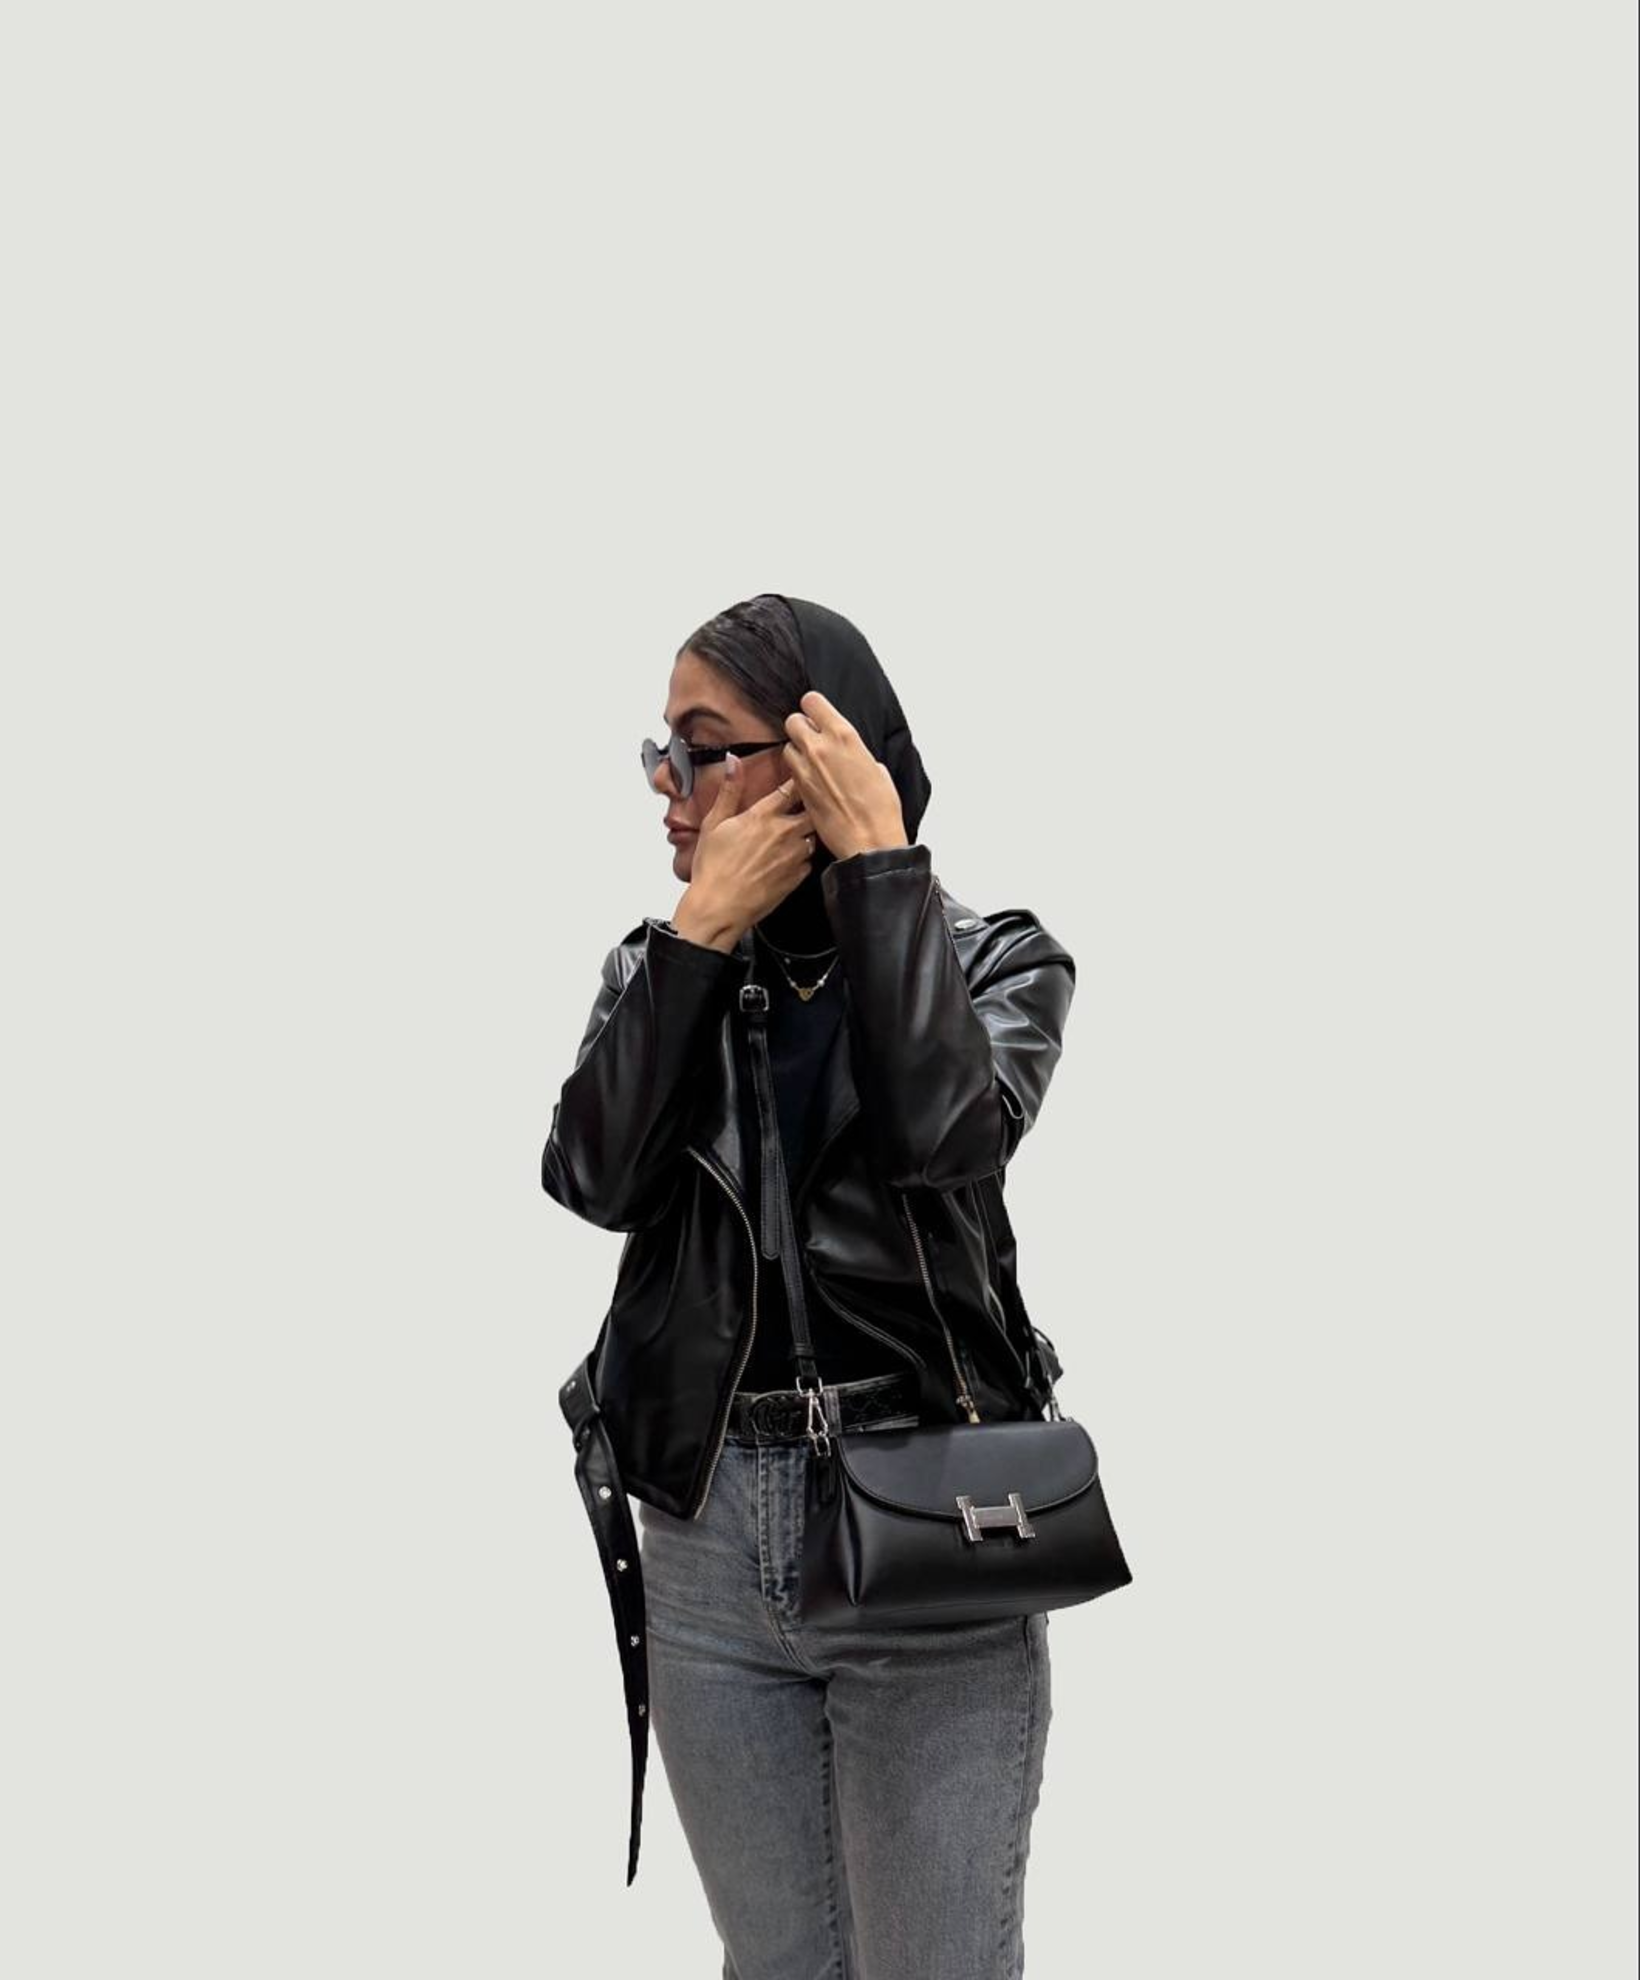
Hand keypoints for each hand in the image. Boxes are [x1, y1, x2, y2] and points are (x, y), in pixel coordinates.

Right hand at [679, 756, 816, 940]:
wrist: (718, 908)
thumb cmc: (712, 868)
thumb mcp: (714, 823)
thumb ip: (729, 790)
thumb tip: (733, 762)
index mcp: (763, 816)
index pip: (792, 787)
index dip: (799, 779)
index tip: (802, 774)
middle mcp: (784, 833)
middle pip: (813, 810)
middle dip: (812, 805)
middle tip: (805, 803)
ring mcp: (794, 856)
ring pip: (814, 834)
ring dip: (808, 831)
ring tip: (795, 832)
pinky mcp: (797, 877)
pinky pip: (810, 860)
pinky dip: (804, 856)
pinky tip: (789, 858)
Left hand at [779, 690, 908, 861]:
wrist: (869, 840)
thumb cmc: (880, 809)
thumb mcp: (877, 770)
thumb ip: (858, 754)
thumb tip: (852, 755)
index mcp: (843, 735)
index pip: (812, 701)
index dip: (813, 708)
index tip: (817, 715)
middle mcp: (820, 747)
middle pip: (793, 720)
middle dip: (801, 728)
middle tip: (812, 739)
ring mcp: (806, 769)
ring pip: (788, 746)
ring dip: (797, 751)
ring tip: (812, 764)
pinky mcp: (799, 790)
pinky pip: (790, 771)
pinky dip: (798, 772)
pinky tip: (812, 782)